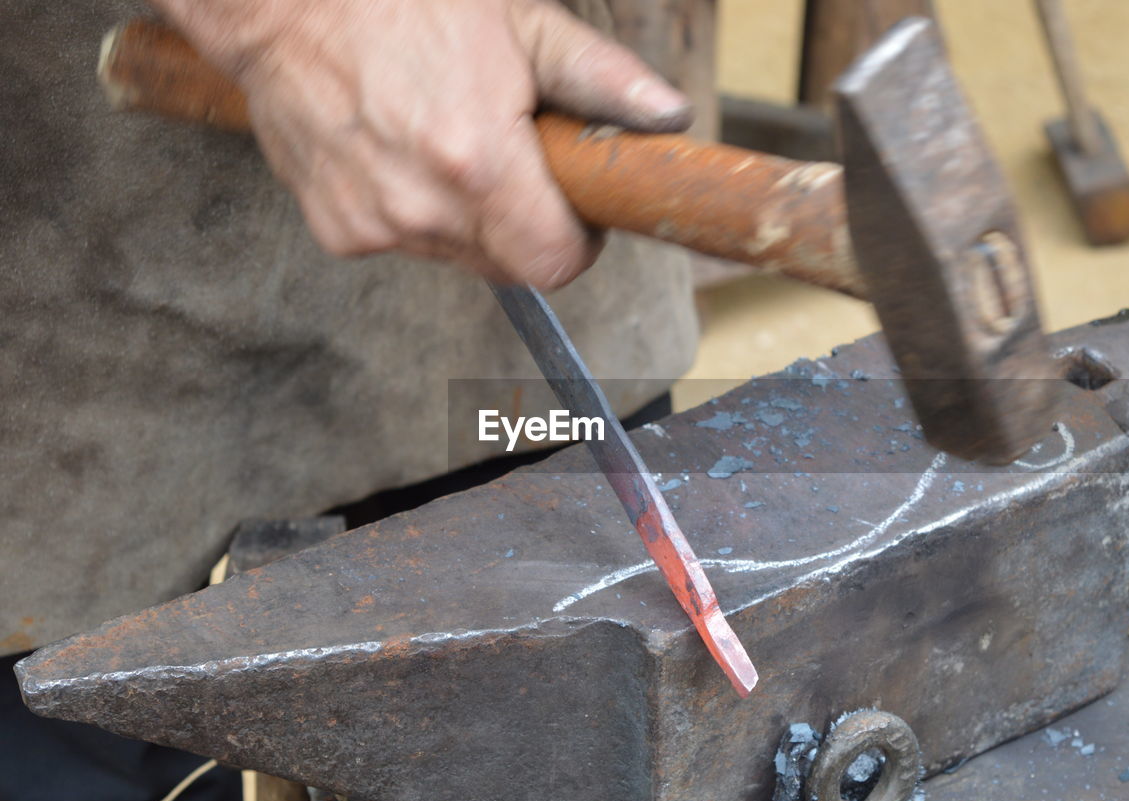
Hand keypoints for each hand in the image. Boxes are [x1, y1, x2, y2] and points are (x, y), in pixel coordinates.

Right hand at [152, 0, 692, 288]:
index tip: (574, 209)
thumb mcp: (517, 24)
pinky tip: (400, 153)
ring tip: (447, 142)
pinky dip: (417, 212)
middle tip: (512, 159)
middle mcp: (423, 209)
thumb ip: (598, 79)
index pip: (555, 264)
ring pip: (460, 257)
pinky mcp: (339, 232)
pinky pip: (407, 243)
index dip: (577, 242)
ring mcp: (375, 226)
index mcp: (477, 162)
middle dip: (526, 225)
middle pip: (511, 266)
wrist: (281, 3)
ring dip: (470, 218)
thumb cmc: (398, 0)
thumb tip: (667, 117)